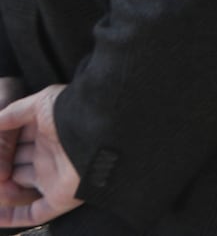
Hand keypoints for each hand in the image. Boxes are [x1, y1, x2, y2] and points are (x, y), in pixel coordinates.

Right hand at [0, 84, 81, 226]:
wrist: (101, 132)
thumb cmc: (72, 114)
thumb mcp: (42, 103)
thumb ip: (15, 112)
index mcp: (46, 133)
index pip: (12, 144)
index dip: (0, 147)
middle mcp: (49, 155)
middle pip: (12, 167)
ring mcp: (53, 178)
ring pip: (18, 190)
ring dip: (3, 191)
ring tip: (0, 183)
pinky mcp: (60, 198)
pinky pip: (34, 214)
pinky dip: (13, 217)